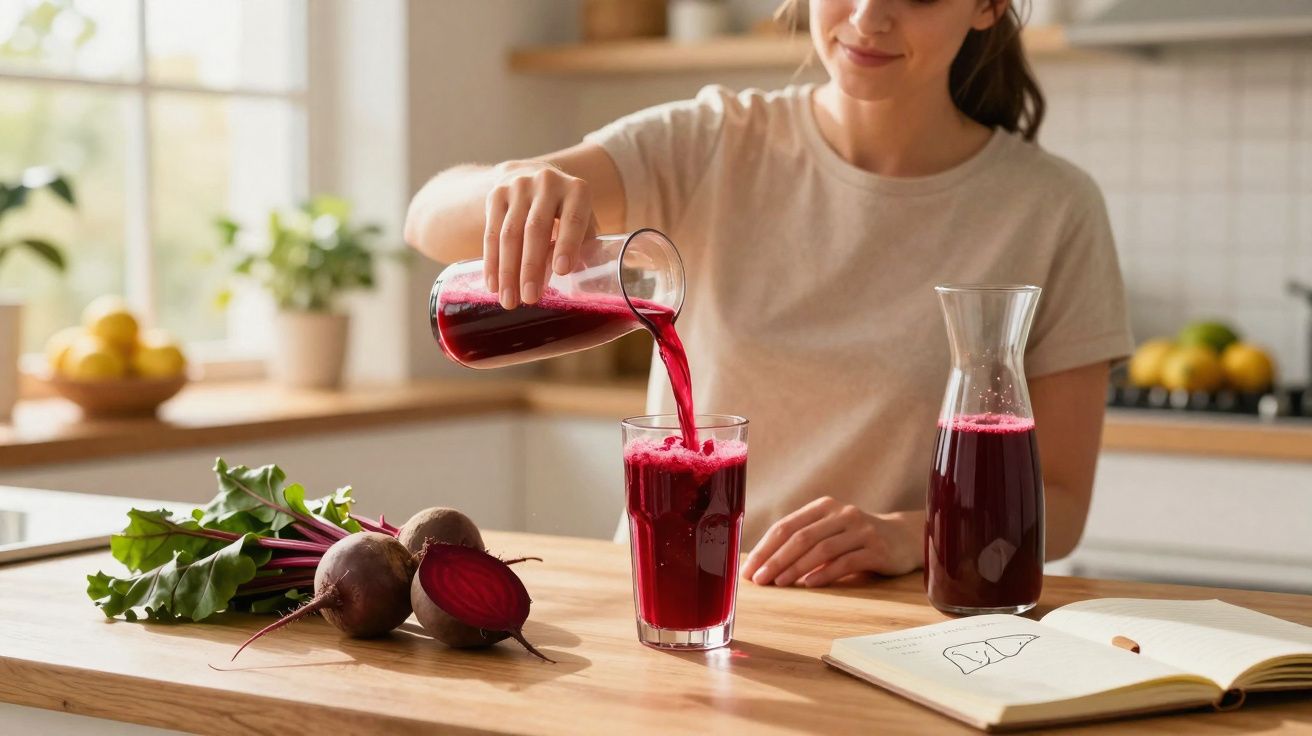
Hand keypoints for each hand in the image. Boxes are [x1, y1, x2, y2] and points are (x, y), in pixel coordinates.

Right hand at [484, 160, 597, 308]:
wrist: (530, 176)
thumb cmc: (565, 210)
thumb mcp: (581, 220)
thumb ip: (585, 246)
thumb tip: (587, 283)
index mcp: (576, 190)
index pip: (572, 219)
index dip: (567, 244)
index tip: (562, 271)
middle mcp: (547, 183)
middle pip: (535, 229)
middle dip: (531, 267)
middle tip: (530, 299)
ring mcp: (518, 187)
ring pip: (509, 233)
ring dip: (508, 271)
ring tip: (509, 301)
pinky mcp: (496, 195)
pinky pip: (491, 233)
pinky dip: (492, 262)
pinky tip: (494, 285)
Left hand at [740, 497, 923, 587]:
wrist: (904, 538)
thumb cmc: (857, 538)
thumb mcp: (830, 532)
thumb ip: (804, 541)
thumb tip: (764, 565)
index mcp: (824, 507)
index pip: (787, 526)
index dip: (765, 548)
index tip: (749, 569)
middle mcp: (842, 514)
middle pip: (801, 537)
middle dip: (776, 560)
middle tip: (759, 579)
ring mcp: (861, 530)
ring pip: (821, 549)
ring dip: (796, 568)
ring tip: (779, 584)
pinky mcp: (877, 548)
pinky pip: (846, 561)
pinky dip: (825, 573)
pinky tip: (809, 584)